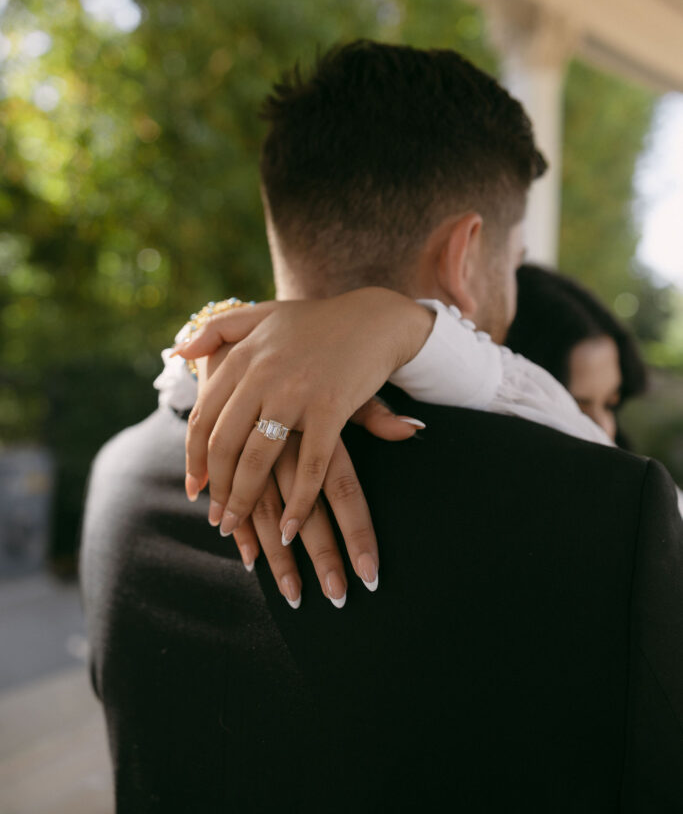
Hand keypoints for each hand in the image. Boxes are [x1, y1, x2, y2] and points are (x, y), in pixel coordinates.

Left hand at [174, 288, 431, 543]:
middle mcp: (263, 375)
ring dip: (244, 501)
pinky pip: (311, 466)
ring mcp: (297, 393)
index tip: (194, 487)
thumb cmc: (316, 321)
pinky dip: (298, 503)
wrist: (375, 317)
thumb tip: (179, 353)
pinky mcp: (331, 409)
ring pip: (258, 460)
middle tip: (215, 517)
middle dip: (216, 487)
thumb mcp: (261, 314)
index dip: (194, 458)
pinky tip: (288, 527)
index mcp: (243, 357)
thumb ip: (217, 329)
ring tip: (236, 526)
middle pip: (224, 444)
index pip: (204, 417)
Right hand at [194, 348, 408, 606]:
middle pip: (308, 511)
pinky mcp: (229, 443)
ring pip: (266, 510)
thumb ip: (376, 414)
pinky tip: (251, 561)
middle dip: (324, 557)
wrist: (254, 329)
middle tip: (337, 599)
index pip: (345, 489)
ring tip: (295, 597)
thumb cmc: (313, 363)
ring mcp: (255, 445)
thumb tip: (415, 430)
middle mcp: (289, 439)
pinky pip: (235, 492)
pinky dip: (244, 526)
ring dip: (279, 557)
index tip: (371, 575)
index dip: (357, 532)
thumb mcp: (345, 384)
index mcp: (325, 426)